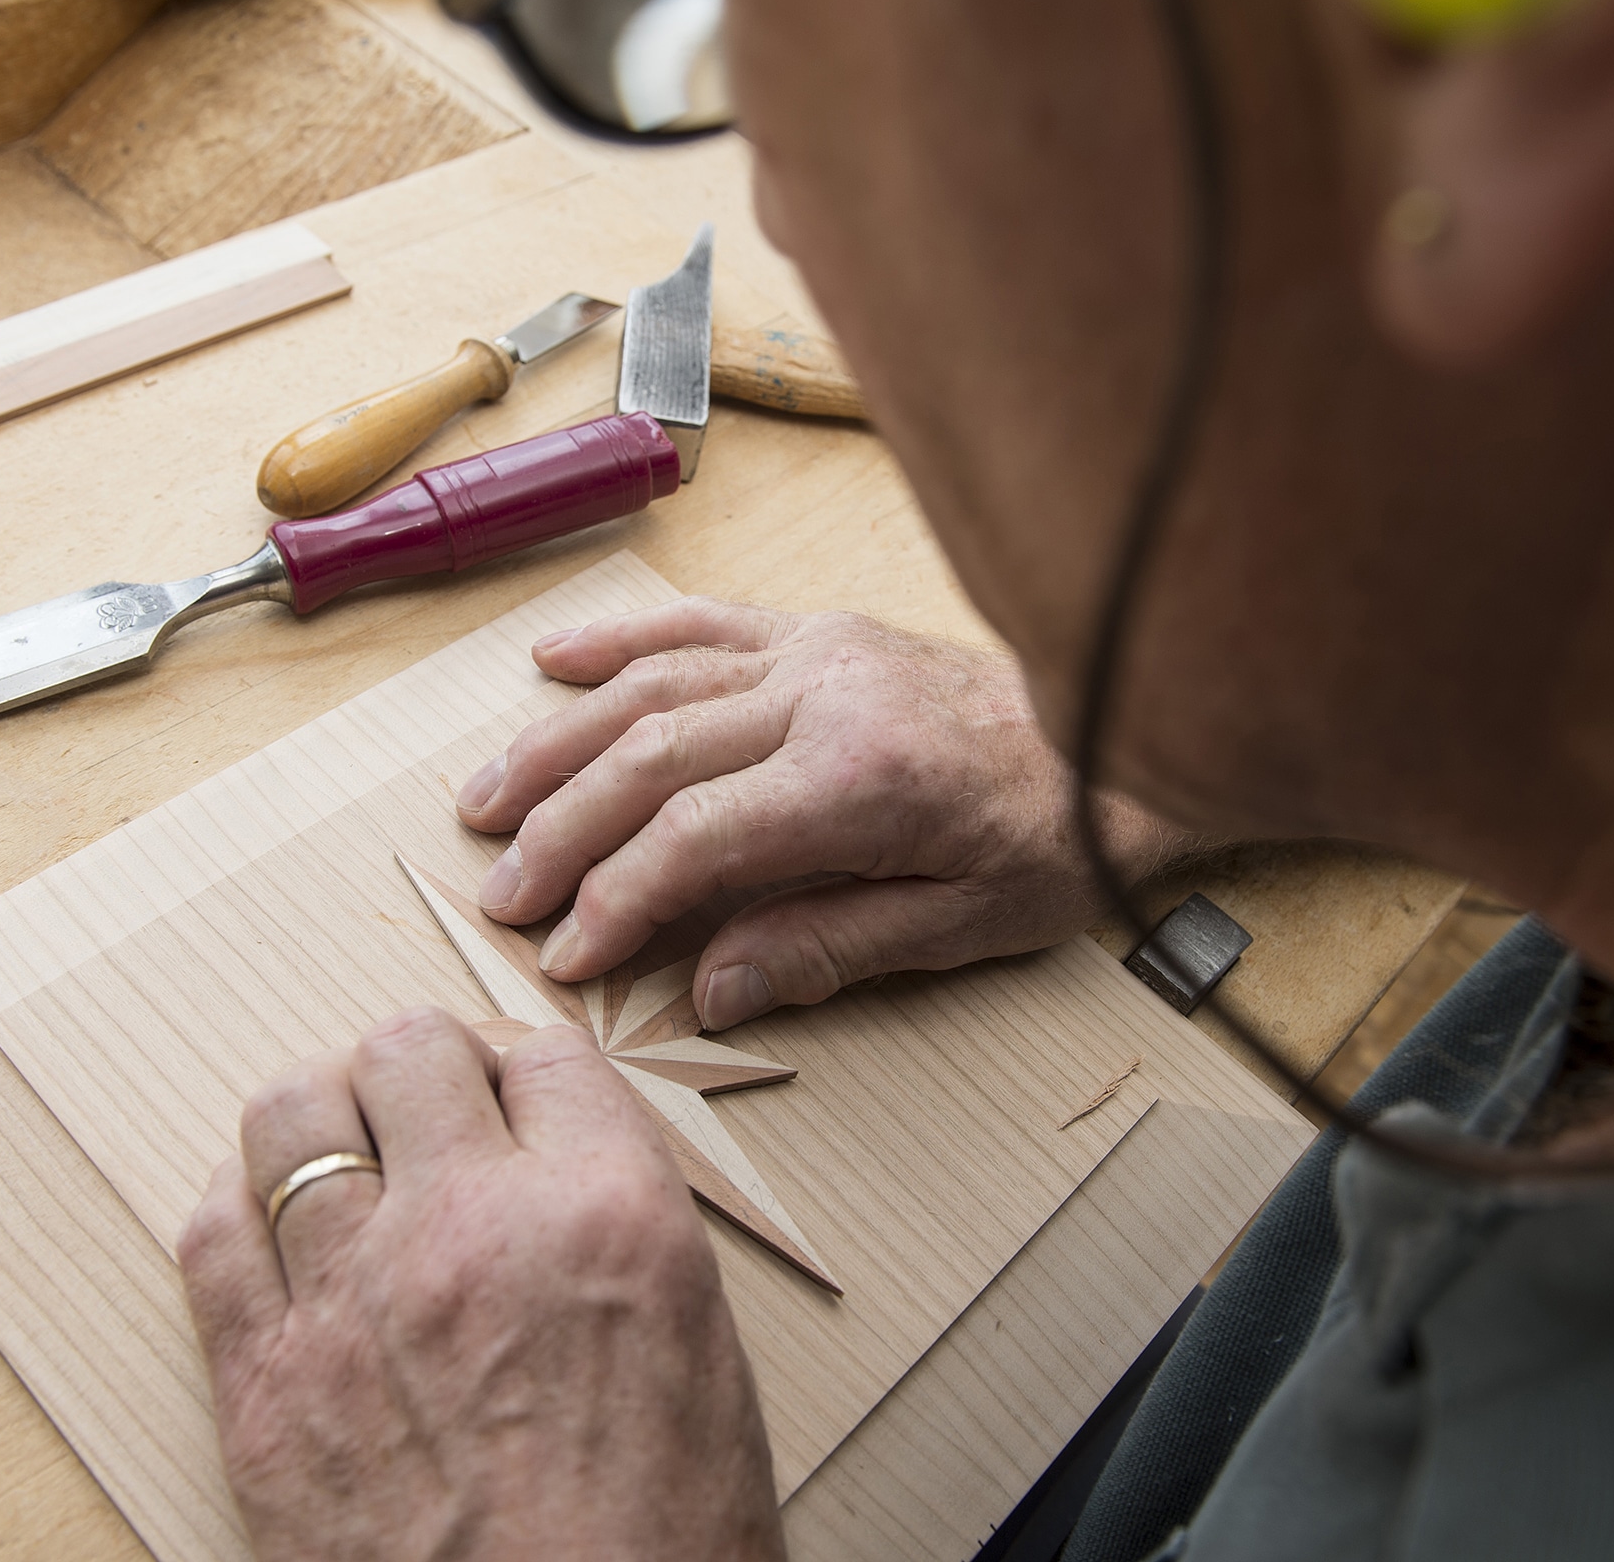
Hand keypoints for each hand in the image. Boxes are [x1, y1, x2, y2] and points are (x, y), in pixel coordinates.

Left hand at [178, 1008, 784, 1561]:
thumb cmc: (660, 1552)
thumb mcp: (701, 1355)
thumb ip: (623, 1231)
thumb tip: (561, 1171)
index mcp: (609, 1217)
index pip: (547, 1057)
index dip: (533, 1081)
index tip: (523, 1109)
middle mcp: (474, 1231)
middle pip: (407, 1048)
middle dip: (423, 1073)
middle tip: (433, 1119)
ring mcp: (353, 1303)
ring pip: (288, 1112)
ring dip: (323, 1119)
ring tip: (347, 1158)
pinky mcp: (262, 1389)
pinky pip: (210, 1232)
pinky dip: (239, 1208)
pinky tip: (278, 1231)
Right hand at [455, 597, 1191, 1028]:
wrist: (1128, 728)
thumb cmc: (1055, 839)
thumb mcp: (960, 926)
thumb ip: (827, 948)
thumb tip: (707, 991)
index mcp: (862, 779)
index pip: (697, 839)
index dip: (615, 900)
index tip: (564, 955)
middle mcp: (825, 695)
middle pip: (651, 757)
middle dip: (561, 831)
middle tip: (499, 894)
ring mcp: (816, 651)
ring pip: (652, 686)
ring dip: (558, 743)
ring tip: (485, 801)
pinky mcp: (819, 631)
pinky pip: (699, 623)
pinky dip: (619, 641)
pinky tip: (551, 661)